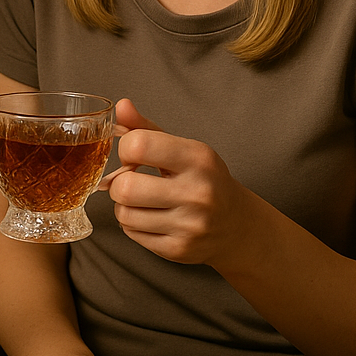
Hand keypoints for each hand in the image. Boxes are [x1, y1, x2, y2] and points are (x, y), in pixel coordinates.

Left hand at [104, 98, 251, 266]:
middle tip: (131, 181)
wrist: (236, 224)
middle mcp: (198, 192)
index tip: (134, 155)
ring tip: (142, 200)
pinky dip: (133, 224)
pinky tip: (151, 216)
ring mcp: (190, 224)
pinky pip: (132, 234)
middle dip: (119, 183)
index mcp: (197, 158)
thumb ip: (145, 128)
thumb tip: (121, 106)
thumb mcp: (180, 147)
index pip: (138, 145)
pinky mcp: (180, 249)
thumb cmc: (201, 177)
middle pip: (125, 187)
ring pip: (124, 213)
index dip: (125, 149)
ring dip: (124, 206)